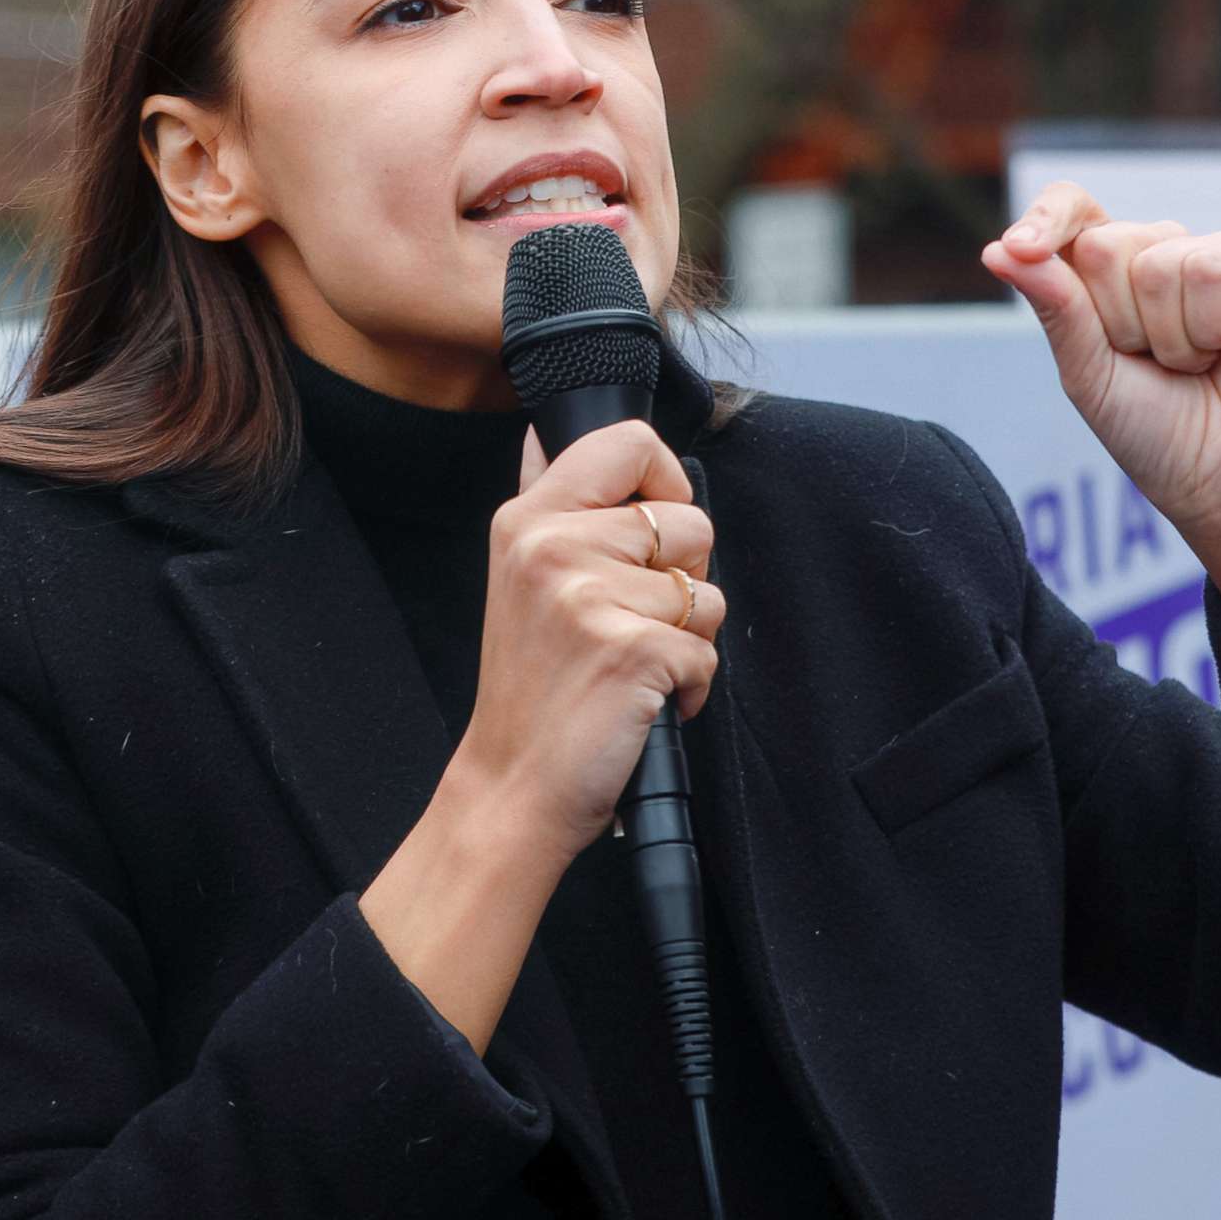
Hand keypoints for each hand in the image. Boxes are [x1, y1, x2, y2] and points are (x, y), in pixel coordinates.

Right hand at [454, 420, 724, 861]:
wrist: (512, 787)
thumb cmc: (530, 690)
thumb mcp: (518, 577)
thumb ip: (549, 502)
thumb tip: (547, 433)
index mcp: (529, 519)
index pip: (629, 441)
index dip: (665, 483)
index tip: (654, 531)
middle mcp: (554, 547)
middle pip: (690, 522)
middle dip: (684, 579)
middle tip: (630, 621)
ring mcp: (592, 598)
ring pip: (707, 593)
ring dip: (687, 639)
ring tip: (630, 665)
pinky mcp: (634, 650)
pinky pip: (708, 652)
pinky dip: (690, 687)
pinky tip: (641, 700)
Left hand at [981, 180, 1220, 536]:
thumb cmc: (1156, 432)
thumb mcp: (1088, 375)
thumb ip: (1055, 307)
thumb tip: (998, 250)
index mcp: (1108, 271)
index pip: (1072, 207)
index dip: (1047, 217)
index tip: (1020, 248)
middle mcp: (1161, 251)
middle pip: (1104, 245)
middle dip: (1117, 323)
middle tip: (1150, 364)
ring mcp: (1216, 253)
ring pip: (1158, 263)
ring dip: (1169, 339)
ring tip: (1195, 366)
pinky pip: (1213, 268)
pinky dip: (1211, 326)